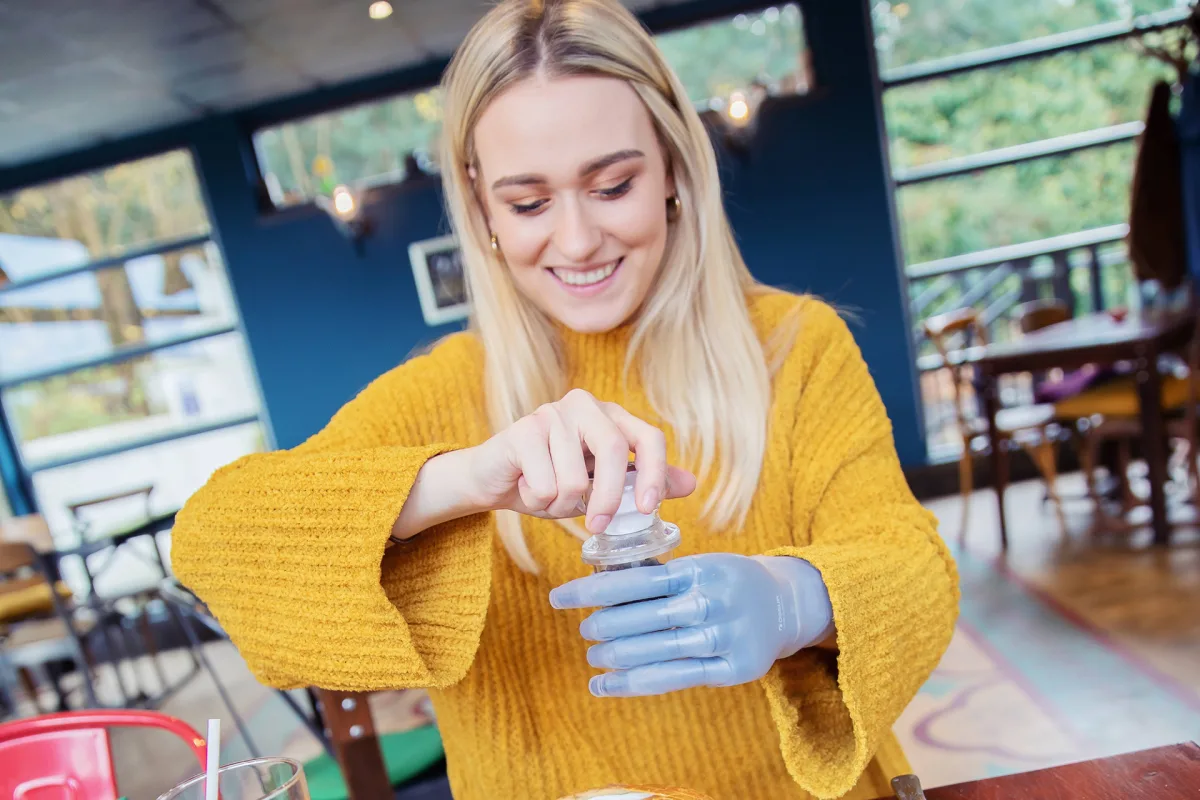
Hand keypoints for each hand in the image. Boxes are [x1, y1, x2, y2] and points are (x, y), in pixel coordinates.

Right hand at [465, 389, 695, 532]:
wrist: (496, 479)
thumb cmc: (553, 480)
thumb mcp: (602, 486)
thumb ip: (642, 482)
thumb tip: (690, 483)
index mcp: (611, 415)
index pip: (649, 437)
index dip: (656, 474)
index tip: (647, 509)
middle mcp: (585, 405)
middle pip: (615, 451)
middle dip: (608, 497)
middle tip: (598, 526)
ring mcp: (552, 413)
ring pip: (575, 478)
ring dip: (561, 504)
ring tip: (549, 496)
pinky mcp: (523, 430)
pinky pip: (545, 483)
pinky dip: (538, 499)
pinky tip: (528, 487)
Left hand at [549, 553, 833, 696]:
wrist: (786, 604)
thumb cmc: (727, 581)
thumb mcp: (700, 564)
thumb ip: (659, 574)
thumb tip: (597, 578)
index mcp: (700, 568)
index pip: (636, 579)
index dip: (592, 590)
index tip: (559, 597)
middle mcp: (713, 601)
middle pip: (643, 617)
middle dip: (604, 626)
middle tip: (585, 630)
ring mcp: (726, 636)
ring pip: (657, 650)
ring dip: (616, 656)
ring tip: (594, 658)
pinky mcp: (734, 668)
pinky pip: (675, 678)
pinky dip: (634, 684)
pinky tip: (606, 685)